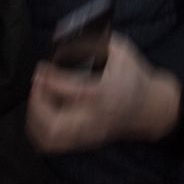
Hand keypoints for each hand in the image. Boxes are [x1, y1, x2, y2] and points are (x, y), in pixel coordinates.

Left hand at [27, 33, 180, 153]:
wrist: (148, 107)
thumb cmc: (133, 76)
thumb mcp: (120, 51)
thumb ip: (96, 42)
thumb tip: (67, 39)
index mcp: (106, 93)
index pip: (72, 90)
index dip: (51, 78)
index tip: (42, 67)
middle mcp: (95, 118)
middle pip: (55, 124)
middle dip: (38, 102)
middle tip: (37, 83)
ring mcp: (88, 133)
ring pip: (50, 137)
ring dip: (35, 117)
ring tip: (37, 96)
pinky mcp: (83, 141)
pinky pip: (52, 144)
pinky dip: (38, 129)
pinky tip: (40, 111)